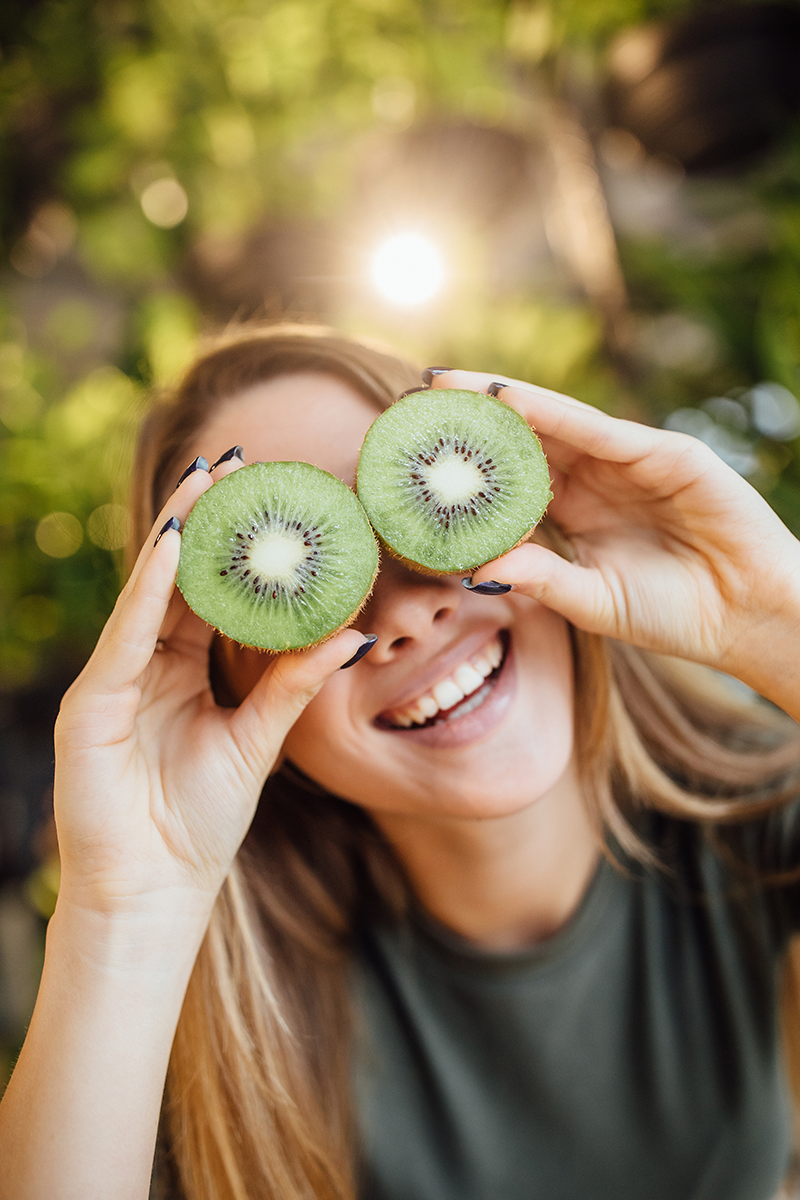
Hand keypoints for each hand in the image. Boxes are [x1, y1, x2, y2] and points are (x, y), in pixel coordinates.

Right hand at [53, 454, 368, 921]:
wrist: (155, 892)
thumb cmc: (199, 821)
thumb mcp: (259, 740)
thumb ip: (294, 684)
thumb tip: (353, 636)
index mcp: (183, 668)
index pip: (209, 590)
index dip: (235, 543)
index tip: (270, 493)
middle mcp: (145, 664)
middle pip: (176, 577)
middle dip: (202, 519)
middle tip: (237, 462)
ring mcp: (114, 681)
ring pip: (148, 593)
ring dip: (175, 535)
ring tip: (206, 480)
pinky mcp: (92, 706)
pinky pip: (126, 637)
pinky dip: (148, 590)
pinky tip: (173, 546)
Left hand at [431, 370, 799, 704]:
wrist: (748, 620)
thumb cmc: (675, 614)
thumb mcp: (592, 600)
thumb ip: (541, 577)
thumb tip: (476, 566)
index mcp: (576, 510)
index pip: (511, 478)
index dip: (465, 464)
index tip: (411, 454)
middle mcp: (598, 477)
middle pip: (525, 439)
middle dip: (473, 418)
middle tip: (414, 397)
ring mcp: (631, 461)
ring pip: (557, 423)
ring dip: (503, 403)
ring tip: (447, 387)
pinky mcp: (668, 454)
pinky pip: (602, 432)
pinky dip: (557, 415)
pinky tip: (511, 401)